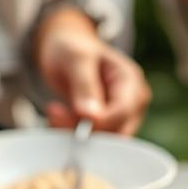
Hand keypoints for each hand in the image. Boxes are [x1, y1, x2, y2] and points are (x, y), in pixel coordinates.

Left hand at [36, 6, 149, 133]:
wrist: (66, 49)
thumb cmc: (72, 47)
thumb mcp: (75, 58)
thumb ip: (84, 85)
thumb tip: (92, 117)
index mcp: (131, 80)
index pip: (123, 112)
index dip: (98, 122)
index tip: (65, 119)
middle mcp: (133, 101)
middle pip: (118, 131)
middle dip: (85, 131)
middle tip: (54, 115)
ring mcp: (123, 116)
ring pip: (105, 141)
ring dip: (76, 134)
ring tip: (54, 113)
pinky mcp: (109, 126)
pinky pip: (95, 141)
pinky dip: (74, 134)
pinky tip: (58, 119)